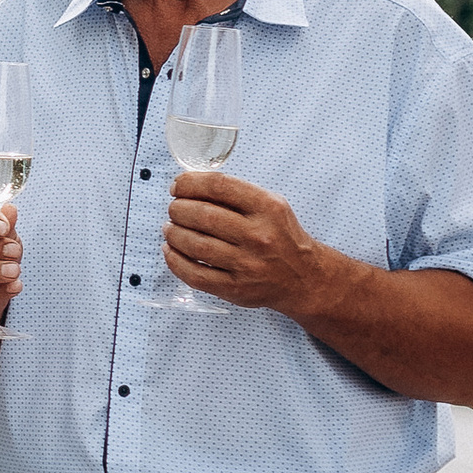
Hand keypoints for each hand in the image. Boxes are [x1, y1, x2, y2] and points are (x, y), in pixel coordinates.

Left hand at [163, 170, 323, 310]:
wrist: (303, 277)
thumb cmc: (281, 237)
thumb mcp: (271, 206)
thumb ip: (236, 195)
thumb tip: (191, 186)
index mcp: (268, 208)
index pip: (219, 186)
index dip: (190, 183)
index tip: (177, 186)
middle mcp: (259, 236)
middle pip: (203, 215)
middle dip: (178, 209)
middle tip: (173, 209)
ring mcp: (247, 264)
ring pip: (196, 245)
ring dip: (174, 234)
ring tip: (169, 228)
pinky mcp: (236, 288)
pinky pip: (195, 275)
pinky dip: (175, 261)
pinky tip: (170, 251)